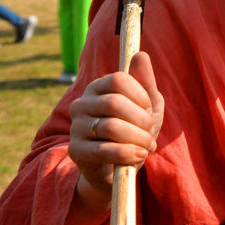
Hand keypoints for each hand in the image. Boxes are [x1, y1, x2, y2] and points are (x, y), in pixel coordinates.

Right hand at [68, 52, 164, 200]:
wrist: (117, 169)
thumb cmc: (134, 132)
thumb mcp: (146, 107)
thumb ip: (145, 81)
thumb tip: (141, 54)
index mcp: (98, 87)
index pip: (119, 79)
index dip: (140, 96)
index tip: (148, 110)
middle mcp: (82, 103)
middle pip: (115, 103)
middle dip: (141, 120)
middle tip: (149, 133)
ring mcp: (76, 127)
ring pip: (111, 127)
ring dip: (138, 138)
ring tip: (146, 146)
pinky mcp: (75, 150)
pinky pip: (104, 150)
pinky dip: (127, 153)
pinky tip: (138, 156)